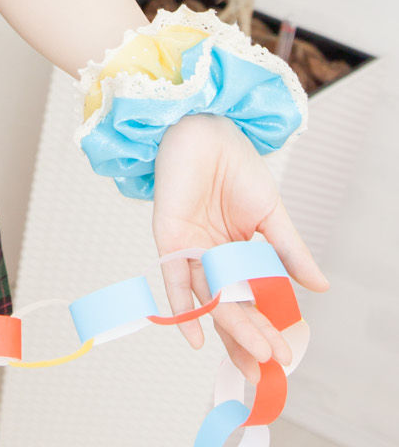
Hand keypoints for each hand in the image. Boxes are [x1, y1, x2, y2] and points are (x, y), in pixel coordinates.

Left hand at [152, 112, 327, 386]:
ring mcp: (190, 249)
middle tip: (270, 362)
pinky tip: (196, 338)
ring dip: (230, 326)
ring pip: (210, 296)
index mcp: (236, 252)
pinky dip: (182, 307)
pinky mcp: (169, 237)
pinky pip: (173, 278)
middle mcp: (211, 256)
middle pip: (230, 304)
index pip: (251, 298)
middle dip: (251, 335)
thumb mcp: (270, 214)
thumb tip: (320, 288)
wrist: (205, 127)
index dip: (265, 326)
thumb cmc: (236, 164)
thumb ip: (288, 252)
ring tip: (253, 352)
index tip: (283, 353)